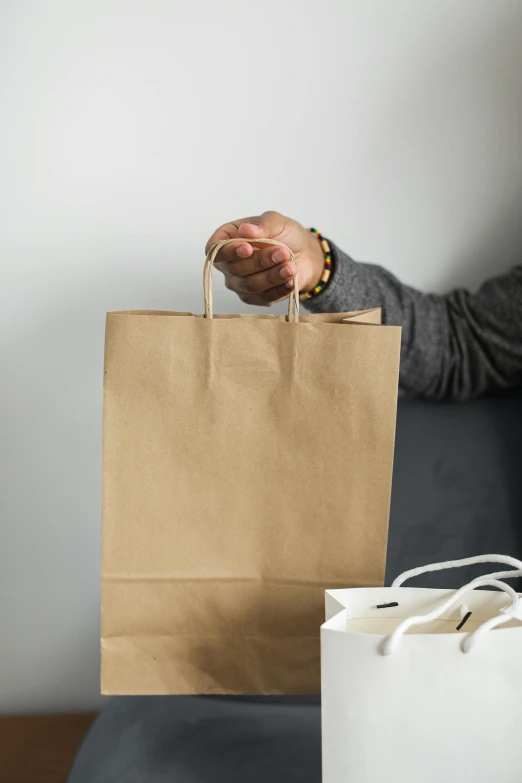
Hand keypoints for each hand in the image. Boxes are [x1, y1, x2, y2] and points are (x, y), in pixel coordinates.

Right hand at [205, 211, 324, 305]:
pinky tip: (290, 280)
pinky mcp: (255, 298)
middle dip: (261, 261)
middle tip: (283, 252)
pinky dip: (279, 289)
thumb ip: (262, 224)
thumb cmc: (285, 234)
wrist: (305, 253)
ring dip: (272, 276)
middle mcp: (228, 264)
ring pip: (250, 285)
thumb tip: (246, 229)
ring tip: (290, 266)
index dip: (228, 252)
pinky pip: (264, 298)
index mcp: (226, 239)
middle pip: (235, 269)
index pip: (214, 250)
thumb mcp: (277, 222)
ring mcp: (240, 284)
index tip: (248, 248)